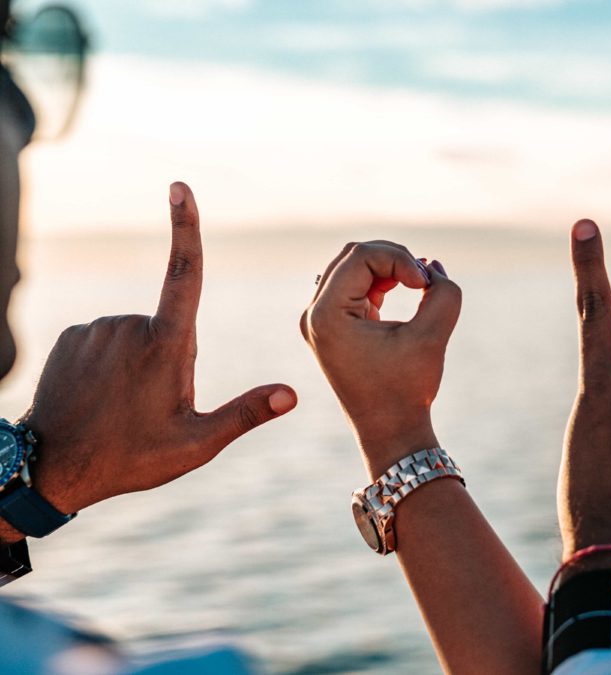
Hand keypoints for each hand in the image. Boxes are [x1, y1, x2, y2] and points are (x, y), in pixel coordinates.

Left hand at [15, 183, 296, 518]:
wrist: (51, 470)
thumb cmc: (130, 459)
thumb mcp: (196, 444)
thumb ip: (245, 413)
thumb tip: (291, 394)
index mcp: (166, 347)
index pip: (184, 275)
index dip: (185, 228)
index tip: (180, 187)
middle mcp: (130, 327)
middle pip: (172, 329)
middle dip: (174, 361)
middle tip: (155, 407)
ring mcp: (97, 330)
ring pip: (140, 335)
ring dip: (143, 363)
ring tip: (126, 406)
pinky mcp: (73, 338)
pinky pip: (109, 341)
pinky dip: (114, 363)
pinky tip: (103, 396)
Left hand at [300, 243, 460, 477]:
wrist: (390, 431)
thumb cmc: (407, 390)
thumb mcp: (432, 337)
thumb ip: (444, 293)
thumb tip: (433, 266)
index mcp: (326, 315)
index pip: (362, 256)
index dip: (400, 259)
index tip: (426, 284)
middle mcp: (314, 315)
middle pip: (353, 255)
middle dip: (394, 259)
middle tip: (424, 280)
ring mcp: (321, 321)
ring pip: (353, 266)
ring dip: (388, 268)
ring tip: (418, 286)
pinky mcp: (333, 326)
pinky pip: (354, 285)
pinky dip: (382, 281)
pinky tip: (406, 291)